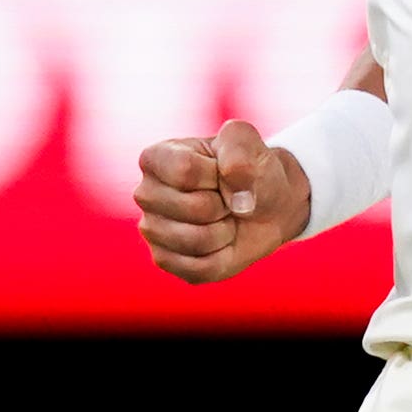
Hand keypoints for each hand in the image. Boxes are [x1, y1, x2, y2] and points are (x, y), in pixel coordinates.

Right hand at [135, 119, 310, 284]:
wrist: (266, 204)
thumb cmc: (249, 169)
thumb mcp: (248, 142)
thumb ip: (239, 148)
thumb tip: (237, 198)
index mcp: (155, 158)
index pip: (185, 171)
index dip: (218, 175)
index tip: (223, 172)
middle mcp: (145, 194)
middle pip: (193, 208)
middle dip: (224, 205)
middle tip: (225, 198)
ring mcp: (152, 230)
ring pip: (197, 241)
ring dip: (225, 231)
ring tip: (224, 218)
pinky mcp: (165, 261)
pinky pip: (200, 268)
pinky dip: (223, 257)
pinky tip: (220, 241)